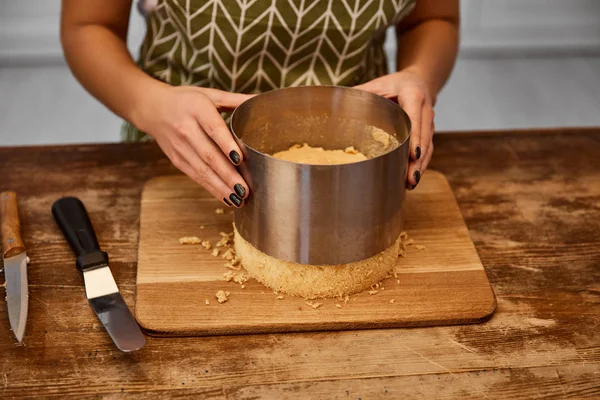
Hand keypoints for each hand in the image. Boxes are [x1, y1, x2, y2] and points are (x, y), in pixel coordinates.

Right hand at [135, 85, 252, 206]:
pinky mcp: (177, 160)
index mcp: (197, 109)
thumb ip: (236, 99)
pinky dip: (211, 188)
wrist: (152, 108)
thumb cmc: (187, 100)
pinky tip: (226, 197)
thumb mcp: (210, 94)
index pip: (214, 129)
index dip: (226, 145)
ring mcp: (180, 147)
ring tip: (239, 198)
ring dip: (221, 187)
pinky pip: (196, 176)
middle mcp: (186, 129)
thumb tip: (262, 100)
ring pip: (202, 170)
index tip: (240, 159)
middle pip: (209, 155)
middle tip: (245, 189)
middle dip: (227, 175)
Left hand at [355, 68, 434, 188]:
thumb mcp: (377, 84)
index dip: (414, 138)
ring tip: (411, 182)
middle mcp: (425, 109)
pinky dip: (421, 164)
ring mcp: (429, 122)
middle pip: (424, 137)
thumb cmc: (394, 84)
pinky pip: (428, 150)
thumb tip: (335, 105)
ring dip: (420, 165)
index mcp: (413, 95)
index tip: (414, 155)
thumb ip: (360, 94)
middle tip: (410, 177)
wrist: (419, 81)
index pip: (414, 118)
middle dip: (418, 159)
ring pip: (428, 146)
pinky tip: (412, 178)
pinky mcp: (429, 132)